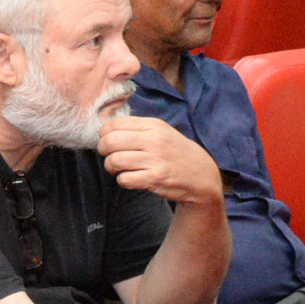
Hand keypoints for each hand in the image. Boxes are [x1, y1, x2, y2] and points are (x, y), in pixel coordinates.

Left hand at [98, 115, 220, 207]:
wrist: (201, 174)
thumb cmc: (175, 152)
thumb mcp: (161, 132)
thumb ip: (137, 129)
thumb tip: (105, 130)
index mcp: (154, 125)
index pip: (115, 124)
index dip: (104, 133)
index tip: (107, 140)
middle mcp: (154, 140)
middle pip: (111, 141)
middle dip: (103, 150)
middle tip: (108, 155)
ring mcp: (155, 160)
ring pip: (115, 160)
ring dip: (111, 166)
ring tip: (118, 168)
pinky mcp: (155, 178)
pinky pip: (124, 179)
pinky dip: (122, 180)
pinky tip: (130, 178)